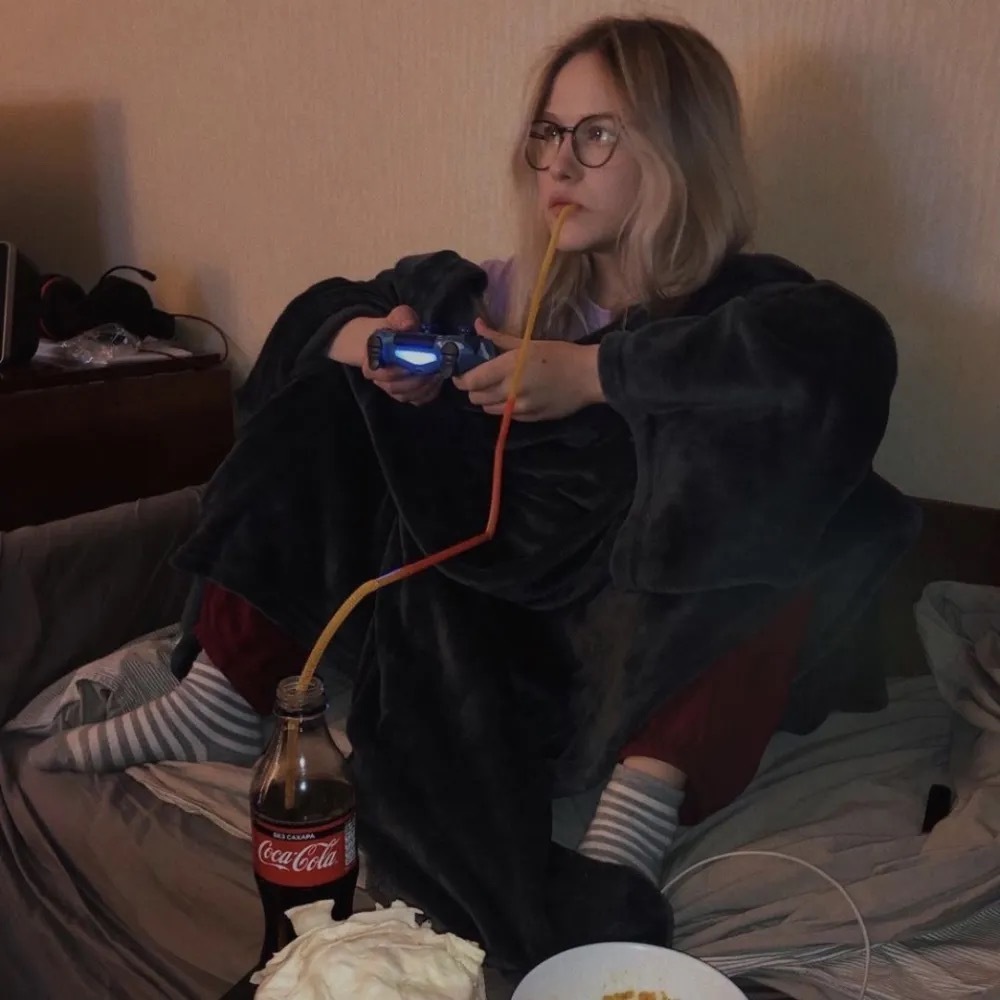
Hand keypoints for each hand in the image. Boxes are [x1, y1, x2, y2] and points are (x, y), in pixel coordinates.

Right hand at [357, 305, 444, 405]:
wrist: (393, 340)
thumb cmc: (393, 329)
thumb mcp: (397, 317)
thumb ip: (401, 318)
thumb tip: (407, 325)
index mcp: (371, 360)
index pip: (374, 372)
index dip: (391, 372)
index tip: (407, 365)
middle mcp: (380, 379)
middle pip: (393, 387)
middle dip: (413, 380)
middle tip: (430, 370)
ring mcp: (394, 388)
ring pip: (406, 395)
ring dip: (423, 386)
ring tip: (437, 373)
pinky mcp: (408, 394)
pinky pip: (417, 400)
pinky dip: (429, 392)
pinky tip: (438, 380)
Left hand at [453, 318, 603, 420]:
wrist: (588, 376)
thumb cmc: (559, 354)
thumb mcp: (527, 342)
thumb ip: (498, 338)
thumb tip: (477, 325)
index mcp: (509, 367)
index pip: (472, 381)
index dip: (460, 379)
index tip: (459, 373)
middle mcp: (511, 391)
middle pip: (476, 397)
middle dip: (473, 388)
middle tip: (478, 378)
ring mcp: (520, 408)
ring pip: (488, 409)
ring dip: (486, 399)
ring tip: (495, 388)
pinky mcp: (530, 419)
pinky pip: (506, 416)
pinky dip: (503, 407)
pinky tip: (513, 396)